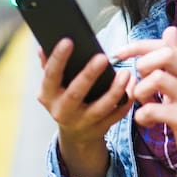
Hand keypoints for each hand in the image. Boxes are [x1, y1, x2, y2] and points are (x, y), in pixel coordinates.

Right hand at [37, 38, 132, 176]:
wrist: (75, 135)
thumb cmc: (65, 101)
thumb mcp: (53, 86)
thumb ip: (50, 66)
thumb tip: (44, 46)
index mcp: (48, 95)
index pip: (51, 75)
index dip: (58, 59)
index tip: (68, 41)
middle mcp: (62, 111)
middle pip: (76, 93)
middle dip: (89, 75)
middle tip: (102, 57)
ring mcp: (81, 122)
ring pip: (100, 108)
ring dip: (115, 90)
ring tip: (125, 73)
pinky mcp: (99, 129)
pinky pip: (116, 115)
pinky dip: (125, 101)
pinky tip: (132, 87)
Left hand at [113, 27, 176, 176]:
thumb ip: (176, 58)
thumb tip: (169, 30)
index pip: (164, 45)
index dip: (138, 46)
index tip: (118, 54)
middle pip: (164, 55)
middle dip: (142, 66)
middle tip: (141, 83)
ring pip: (156, 79)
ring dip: (140, 92)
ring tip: (144, 103)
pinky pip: (152, 110)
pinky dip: (142, 116)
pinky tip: (148, 122)